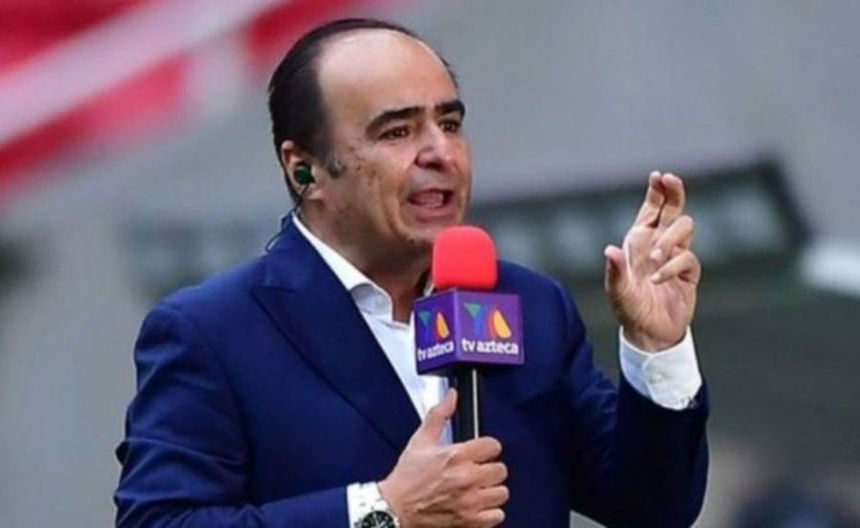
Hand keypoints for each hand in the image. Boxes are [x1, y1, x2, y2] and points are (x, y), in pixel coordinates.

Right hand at [378, 389, 508, 526]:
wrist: (395, 508)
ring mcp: (469, 501)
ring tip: (479, 489)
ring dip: (492, 490)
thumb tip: (452, 396)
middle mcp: (466, 478)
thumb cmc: (407, 477)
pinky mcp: (469, 520)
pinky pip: (497, 515)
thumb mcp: (421, 440)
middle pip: (501, 470)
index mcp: (456, 455)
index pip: (493, 445)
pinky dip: (490, 512)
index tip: (481, 452)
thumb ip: (439, 414)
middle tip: (478, 471)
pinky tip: (479, 505)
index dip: (487, 447)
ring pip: (502, 492)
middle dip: (490, 469)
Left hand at [604, 171, 700, 350]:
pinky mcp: (688, 273)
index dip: (658, 192)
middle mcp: (659, 244)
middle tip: (671, 179)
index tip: (660, 176)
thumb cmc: (629, 308)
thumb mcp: (617, 290)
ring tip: (652, 260)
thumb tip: (610, 250)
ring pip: (685, 229)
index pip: (652, 209)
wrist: (649, 333)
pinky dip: (672, 266)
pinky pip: (688, 259)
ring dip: (669, 239)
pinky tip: (658, 280)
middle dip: (674, 193)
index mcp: (639, 241)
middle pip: (674, 210)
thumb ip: (614, 271)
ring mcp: (676, 257)